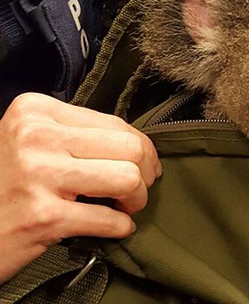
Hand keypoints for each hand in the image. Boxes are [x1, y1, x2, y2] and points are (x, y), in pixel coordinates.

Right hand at [0, 93, 161, 283]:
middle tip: (138, 189)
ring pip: (128, 179)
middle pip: (129, 148)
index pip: (115, 122)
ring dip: (136, 200)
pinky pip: (109, 219)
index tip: (144, 164)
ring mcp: (38, 176)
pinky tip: (113, 227)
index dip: (141, 147)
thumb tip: (139, 146)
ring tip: (125, 207)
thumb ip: (79, 135)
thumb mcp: (33, 142)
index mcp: (35, 111)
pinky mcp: (42, 217)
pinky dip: (120, 227)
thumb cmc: (7, 185)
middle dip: (145, 173)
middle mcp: (35, 137)